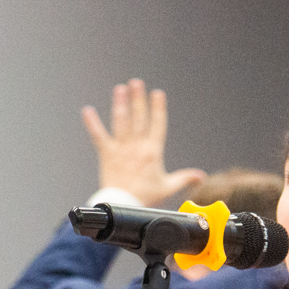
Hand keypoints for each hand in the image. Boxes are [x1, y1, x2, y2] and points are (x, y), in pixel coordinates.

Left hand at [82, 78, 204, 205]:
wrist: (123, 206)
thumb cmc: (144, 198)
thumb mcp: (167, 187)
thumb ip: (184, 178)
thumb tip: (200, 176)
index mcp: (153, 152)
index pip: (157, 124)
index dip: (158, 108)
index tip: (157, 93)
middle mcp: (137, 147)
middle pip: (139, 118)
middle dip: (138, 99)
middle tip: (136, 83)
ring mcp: (121, 149)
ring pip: (121, 122)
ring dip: (120, 104)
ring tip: (120, 89)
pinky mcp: (107, 154)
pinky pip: (98, 136)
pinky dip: (92, 123)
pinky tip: (87, 111)